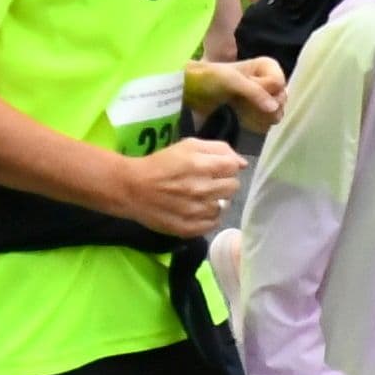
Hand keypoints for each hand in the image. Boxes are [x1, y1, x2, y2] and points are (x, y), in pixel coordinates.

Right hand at [115, 135, 246, 237]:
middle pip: (233, 187)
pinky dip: (208, 218)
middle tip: (207, 183)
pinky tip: (196, 210)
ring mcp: (195, 211)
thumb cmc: (161, 164)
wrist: (132, 188)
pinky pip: (213, 224)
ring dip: (215, 201)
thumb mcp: (188, 145)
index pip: (234, 167)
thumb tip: (242, 163)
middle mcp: (201, 189)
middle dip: (223, 183)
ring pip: (224, 207)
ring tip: (199, 197)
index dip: (227, 167)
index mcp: (201, 166)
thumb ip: (219, 149)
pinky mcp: (189, 228)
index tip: (217, 169)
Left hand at [186, 57, 285, 128]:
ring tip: (243, 112)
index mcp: (267, 67)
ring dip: (261, 116)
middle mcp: (269, 82)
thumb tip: (274, 108)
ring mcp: (263, 99)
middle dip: (265, 106)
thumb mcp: (233, 80)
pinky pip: (267, 123)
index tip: (250, 92)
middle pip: (281, 100)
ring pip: (276, 113)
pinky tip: (243, 120)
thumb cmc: (211, 78)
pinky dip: (257, 123)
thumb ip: (255, 91)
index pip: (280, 84)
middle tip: (247, 105)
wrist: (192, 91)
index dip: (267, 91)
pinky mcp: (256, 113)